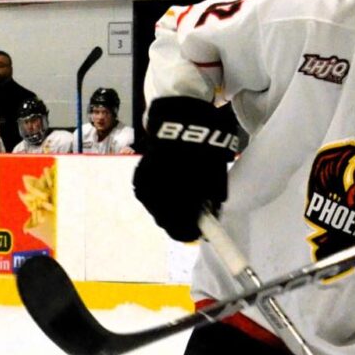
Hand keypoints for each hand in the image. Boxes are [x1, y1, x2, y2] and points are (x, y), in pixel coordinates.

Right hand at [132, 96, 237, 241]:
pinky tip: (168, 187)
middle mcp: (157, 195)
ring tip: (181, 199)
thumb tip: (210, 217)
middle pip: (165, 222)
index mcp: (178, 196)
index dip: (191, 233)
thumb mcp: (216, 174)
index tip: (200, 232)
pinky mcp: (139, 178)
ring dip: (168, 210)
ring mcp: (145, 186)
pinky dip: (159, 197)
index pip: (180, 228)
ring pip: (156, 210)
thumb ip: (212, 200)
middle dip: (179, 222)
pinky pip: (148, 197)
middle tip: (193, 216)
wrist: (178, 121)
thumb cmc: (203, 147)